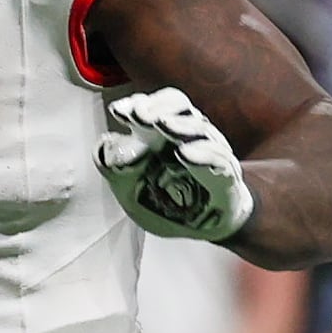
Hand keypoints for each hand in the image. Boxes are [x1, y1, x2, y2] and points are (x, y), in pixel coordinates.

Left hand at [97, 86, 254, 240]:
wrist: (205, 228)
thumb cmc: (168, 202)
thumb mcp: (130, 190)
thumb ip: (115, 167)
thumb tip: (105, 143)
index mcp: (164, 134)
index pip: (156, 106)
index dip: (138, 104)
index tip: (119, 111)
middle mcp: (189, 136)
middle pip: (180, 105)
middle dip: (159, 106)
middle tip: (139, 113)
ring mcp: (210, 154)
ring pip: (201, 129)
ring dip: (179, 125)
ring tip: (162, 124)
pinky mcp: (226, 177)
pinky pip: (218, 161)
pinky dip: (201, 155)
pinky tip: (184, 153)